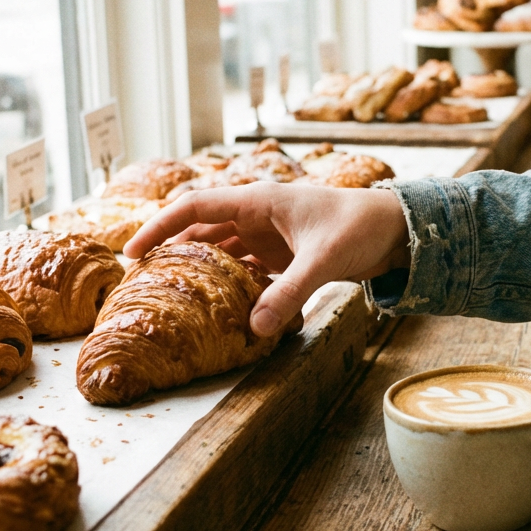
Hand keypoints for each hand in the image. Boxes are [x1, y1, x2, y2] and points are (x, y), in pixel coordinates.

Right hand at [123, 184, 410, 337]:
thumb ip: (289, 294)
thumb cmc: (362, 227)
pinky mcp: (284, 255)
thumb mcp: (323, 260)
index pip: (195, 206)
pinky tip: (220, 307)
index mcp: (260, 200)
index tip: (131, 252)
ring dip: (200, 270)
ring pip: (223, 250)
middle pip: (202, 230)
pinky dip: (231, 284)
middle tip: (143, 285)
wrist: (399, 229)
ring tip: (172, 298)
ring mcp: (270, 235)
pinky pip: (246, 268)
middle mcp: (259, 214)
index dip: (160, 226)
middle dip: (172, 252)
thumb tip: (253, 329)